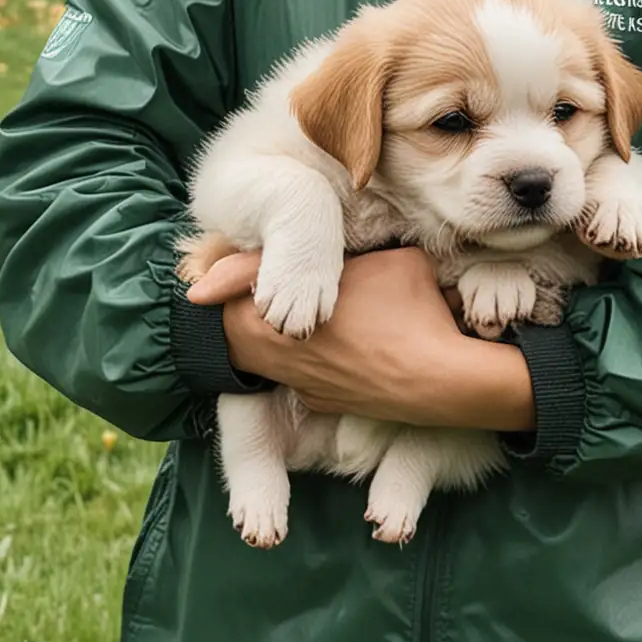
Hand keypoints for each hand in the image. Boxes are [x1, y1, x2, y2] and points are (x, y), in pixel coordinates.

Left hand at [188, 247, 534, 431]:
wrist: (442, 378)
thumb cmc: (415, 308)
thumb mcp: (388, 259)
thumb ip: (352, 251)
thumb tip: (346, 239)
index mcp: (299, 302)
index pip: (245, 281)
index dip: (222, 273)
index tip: (199, 277)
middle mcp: (286, 346)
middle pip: (233, 326)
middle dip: (232, 306)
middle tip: (235, 289)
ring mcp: (299, 379)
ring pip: (251, 357)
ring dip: (250, 335)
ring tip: (262, 314)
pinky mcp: (314, 401)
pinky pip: (283, 378)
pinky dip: (282, 361)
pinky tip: (305, 348)